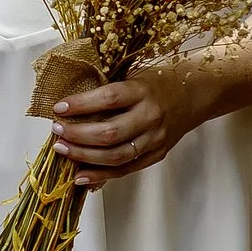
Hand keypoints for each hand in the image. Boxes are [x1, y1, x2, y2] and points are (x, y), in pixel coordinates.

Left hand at [51, 58, 225, 180]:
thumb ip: (109, 89)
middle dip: (78, 135)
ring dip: (85, 156)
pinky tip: (81, 176)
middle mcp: (151, 116)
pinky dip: (101, 175)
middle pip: (110, 133)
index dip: (82, 105)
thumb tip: (70, 104)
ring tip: (63, 150)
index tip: (59, 107)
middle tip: (57, 131)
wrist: (194, 94)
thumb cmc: (157, 81)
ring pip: (116, 156)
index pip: (109, 99)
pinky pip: (126, 170)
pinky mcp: (157, 155)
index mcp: (144, 91)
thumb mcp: (134, 74)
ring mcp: (155, 139)